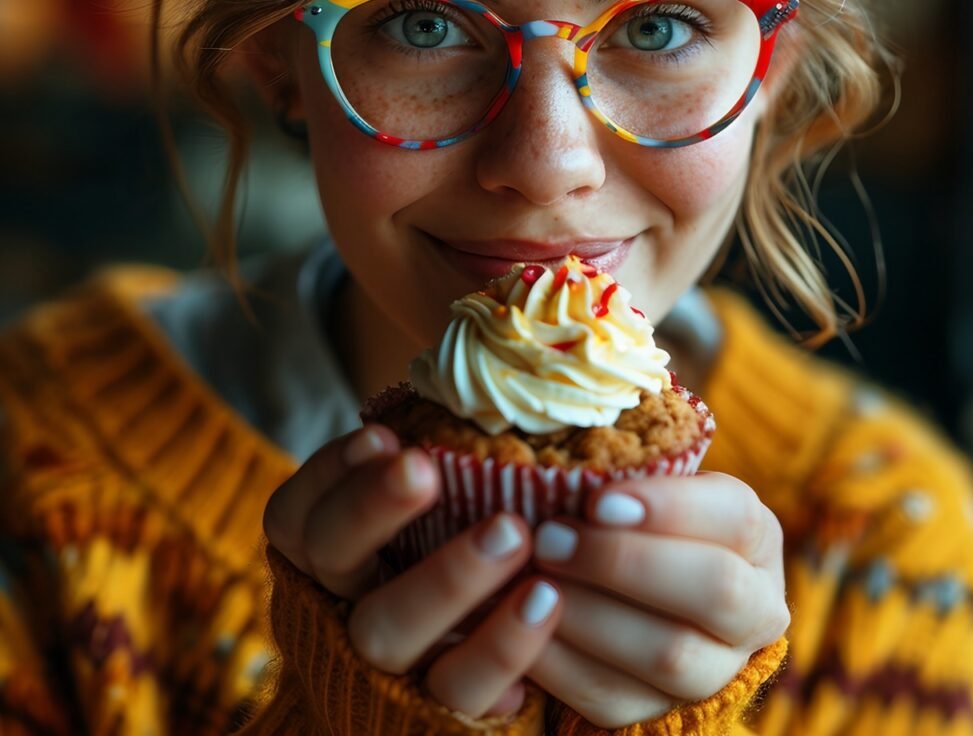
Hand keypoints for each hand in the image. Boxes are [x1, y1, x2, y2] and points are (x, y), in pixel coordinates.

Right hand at [262, 425, 562, 718]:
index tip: (382, 436)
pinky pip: (457, 687)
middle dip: (372, 507)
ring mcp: (380, 665)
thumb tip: (485, 398)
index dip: (330, 472)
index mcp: (325, 549)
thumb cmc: (445, 550)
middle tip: (423, 468)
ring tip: (513, 534)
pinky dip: (501, 646)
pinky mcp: (430, 712)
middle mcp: (340, 602)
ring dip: (448, 578)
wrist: (455, 670)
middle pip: (331, 554)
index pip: (298, 510)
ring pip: (385, 629)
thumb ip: (437, 462)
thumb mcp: (428, 506)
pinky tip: (544, 602)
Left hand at [526, 472, 789, 728]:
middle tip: (550, 538)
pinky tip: (523, 625)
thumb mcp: (639, 483)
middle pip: (715, 589)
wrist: (624, 593)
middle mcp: (756, 608)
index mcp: (756, 537)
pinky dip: (562, 662)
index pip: (735, 515)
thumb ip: (621, 469)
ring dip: (590, 615)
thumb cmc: (626, 513)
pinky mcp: (665, 713)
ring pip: (669, 654)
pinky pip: (616, 699)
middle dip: (623, 562)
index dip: (669, 507)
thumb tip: (566, 462)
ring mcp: (719, 670)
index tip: (596, 499)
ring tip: (532, 579)